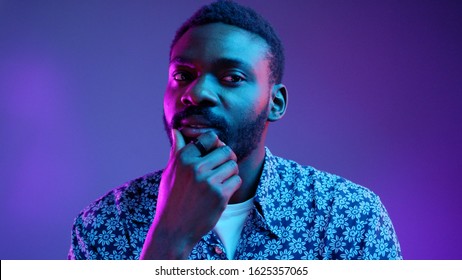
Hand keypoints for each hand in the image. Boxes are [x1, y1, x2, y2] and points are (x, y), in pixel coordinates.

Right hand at [140, 129, 240, 258]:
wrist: (174, 229)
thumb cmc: (171, 199)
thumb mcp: (170, 172)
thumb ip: (177, 150)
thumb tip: (177, 130)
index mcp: (183, 158)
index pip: (211, 137)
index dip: (216, 144)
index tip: (213, 154)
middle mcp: (196, 167)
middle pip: (226, 150)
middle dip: (227, 159)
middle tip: (221, 169)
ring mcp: (208, 181)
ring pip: (233, 165)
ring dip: (230, 173)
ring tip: (220, 182)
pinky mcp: (220, 195)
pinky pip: (237, 180)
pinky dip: (232, 186)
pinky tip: (222, 193)